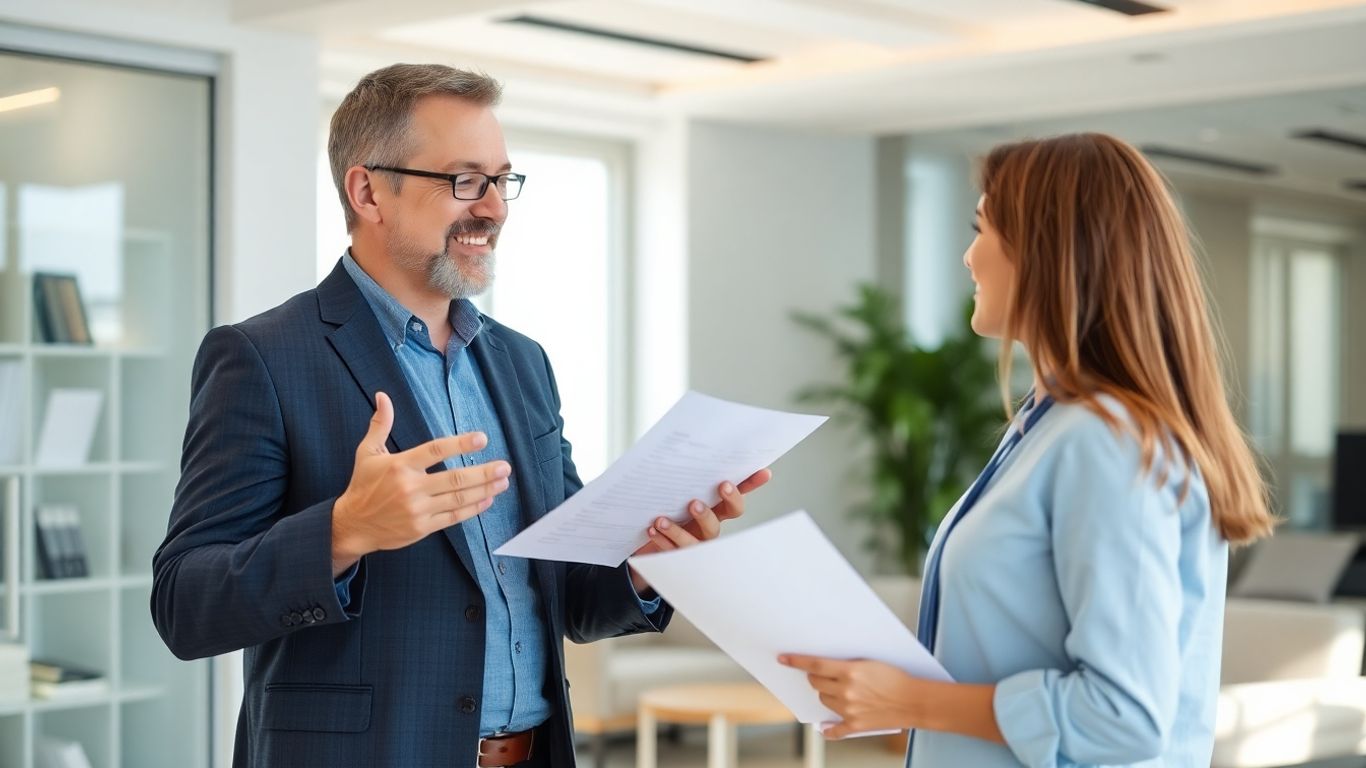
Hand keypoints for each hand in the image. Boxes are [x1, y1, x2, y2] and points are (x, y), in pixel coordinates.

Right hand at [331, 392, 511, 574]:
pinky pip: (453, 517)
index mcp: (400, 465)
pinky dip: (473, 509)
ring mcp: (418, 510)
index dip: (460, 444)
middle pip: (455, 478)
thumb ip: (380, 425)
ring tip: (503, 481)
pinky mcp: (423, 528)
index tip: (482, 439)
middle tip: (504, 466)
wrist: (354, 525)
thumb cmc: (363, 486)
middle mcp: (411, 488)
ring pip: (458, 499)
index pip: (435, 450)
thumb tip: (383, 396)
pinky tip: (488, 499)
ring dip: (484, 490)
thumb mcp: (367, 453)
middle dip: (483, 472)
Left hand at [628, 468, 771, 592]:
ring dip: (677, 531)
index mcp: (714, 509)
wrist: (648, 534)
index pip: (736, 499)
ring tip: (661, 520)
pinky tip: (652, 529)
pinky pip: (670, 551)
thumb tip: (682, 446)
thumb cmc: (670, 507)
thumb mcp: (678, 490)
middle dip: (707, 515)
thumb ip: (687, 477)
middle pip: (715, 525)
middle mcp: (707, 527)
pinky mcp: (674, 555)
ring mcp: (693, 542)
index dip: (751, 486)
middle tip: (693, 504)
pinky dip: (661, 540)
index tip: (762, 473)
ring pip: (692, 543)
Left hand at [779, 655, 919, 738]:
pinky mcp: (855, 725)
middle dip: (815, 677)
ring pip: (823, 701)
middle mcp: (846, 691)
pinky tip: (825, 726)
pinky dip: (829, 729)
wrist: (914, 700)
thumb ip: (846, 665)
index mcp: (850, 671)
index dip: (796, 661)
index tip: (783, 659)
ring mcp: (849, 709)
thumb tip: (825, 666)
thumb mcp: (870, 662)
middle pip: (816, 683)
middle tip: (821, 674)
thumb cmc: (896, 678)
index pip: (815, 664)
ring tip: (838, 692)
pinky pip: (834, 730)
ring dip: (825, 695)